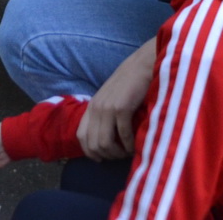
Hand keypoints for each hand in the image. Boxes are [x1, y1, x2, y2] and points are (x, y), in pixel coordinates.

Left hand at [77, 38, 156, 160]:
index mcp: (91, 107)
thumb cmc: (129, 84)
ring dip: (117, 153)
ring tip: (127, 152)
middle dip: (107, 155)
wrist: (141, 65)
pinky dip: (129, 145)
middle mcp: (96, 109)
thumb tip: (105, 139)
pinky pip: (123, 135)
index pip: (81, 137)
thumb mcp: (109, 98)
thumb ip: (104, 114)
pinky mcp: (122, 108)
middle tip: (119, 155)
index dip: (90, 152)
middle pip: (93, 144)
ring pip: (105, 143)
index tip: (103, 158)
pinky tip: (134, 146)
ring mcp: (107, 108)